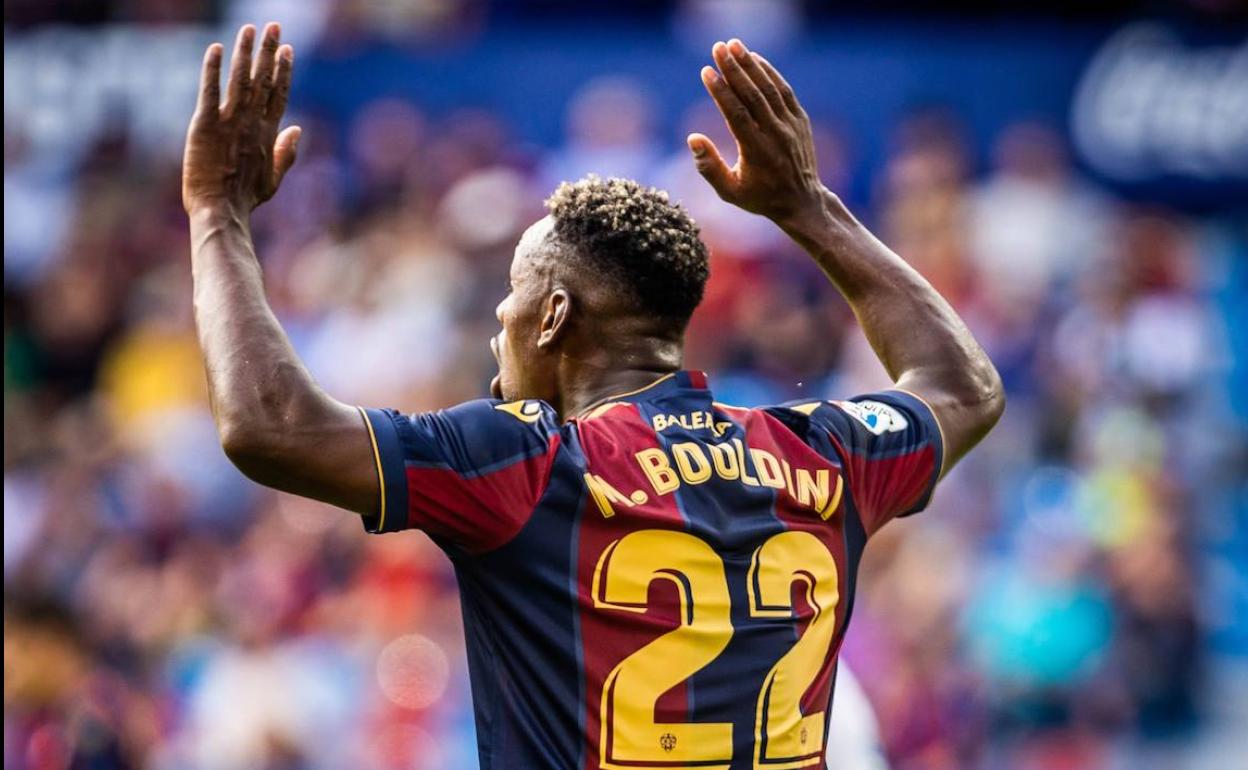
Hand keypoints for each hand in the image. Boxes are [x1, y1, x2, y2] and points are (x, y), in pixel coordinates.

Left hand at [183, 23, 299, 215]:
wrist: (221, 210)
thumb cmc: (245, 199)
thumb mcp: (273, 180)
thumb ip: (286, 153)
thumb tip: (298, 129)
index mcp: (268, 134)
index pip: (279, 94)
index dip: (284, 70)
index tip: (288, 50)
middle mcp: (251, 123)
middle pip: (263, 80)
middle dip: (269, 51)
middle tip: (274, 26)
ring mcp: (229, 122)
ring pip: (240, 79)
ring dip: (245, 52)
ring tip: (250, 29)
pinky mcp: (205, 124)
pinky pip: (210, 91)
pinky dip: (213, 69)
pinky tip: (216, 49)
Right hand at [689, 39, 824, 225]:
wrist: (802, 201)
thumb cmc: (760, 197)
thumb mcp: (729, 191)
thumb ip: (709, 166)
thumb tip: (693, 137)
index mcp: (756, 152)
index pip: (736, 114)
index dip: (720, 91)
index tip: (706, 71)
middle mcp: (775, 135)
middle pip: (753, 95)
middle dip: (734, 68)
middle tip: (717, 47)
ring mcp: (791, 126)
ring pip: (769, 89)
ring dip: (751, 65)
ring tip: (734, 45)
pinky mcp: (800, 120)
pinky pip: (784, 91)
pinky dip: (770, 73)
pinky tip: (755, 59)